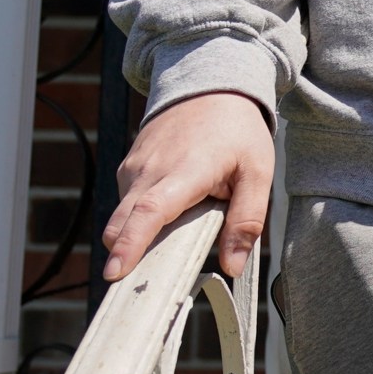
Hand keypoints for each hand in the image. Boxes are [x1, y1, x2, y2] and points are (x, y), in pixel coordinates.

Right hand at [102, 91, 273, 280]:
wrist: (212, 84)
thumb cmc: (237, 130)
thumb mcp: (258, 172)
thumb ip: (247, 220)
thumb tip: (232, 266)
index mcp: (185, 171)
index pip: (150, 211)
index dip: (131, 244)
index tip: (114, 272)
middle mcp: (150, 169)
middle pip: (123, 223)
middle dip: (124, 256)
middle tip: (137, 288)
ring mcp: (135, 166)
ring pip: (123, 216)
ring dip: (137, 235)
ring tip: (171, 239)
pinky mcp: (129, 166)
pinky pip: (127, 202)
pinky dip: (140, 218)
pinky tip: (169, 213)